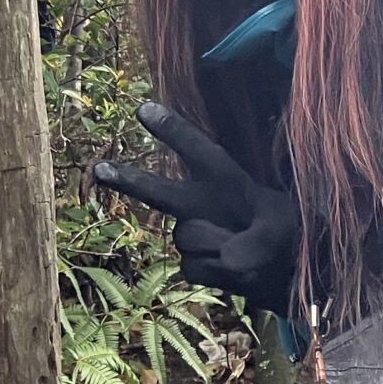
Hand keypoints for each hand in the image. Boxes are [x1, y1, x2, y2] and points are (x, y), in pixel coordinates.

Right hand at [92, 102, 300, 317]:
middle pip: (159, 191)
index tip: (144, 109)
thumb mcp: (282, 233)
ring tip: (248, 255)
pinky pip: (194, 268)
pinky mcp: (190, 263)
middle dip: (129, 180)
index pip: (197, 151)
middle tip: (99, 168)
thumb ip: (259, 243)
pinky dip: (218, 274)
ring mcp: (190, 233)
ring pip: (189, 239)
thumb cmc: (283, 234)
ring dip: (218, 249)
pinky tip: (235, 273)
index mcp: (225, 180)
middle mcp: (199, 202)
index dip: (172, 130)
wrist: (280, 271)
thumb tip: (229, 259)